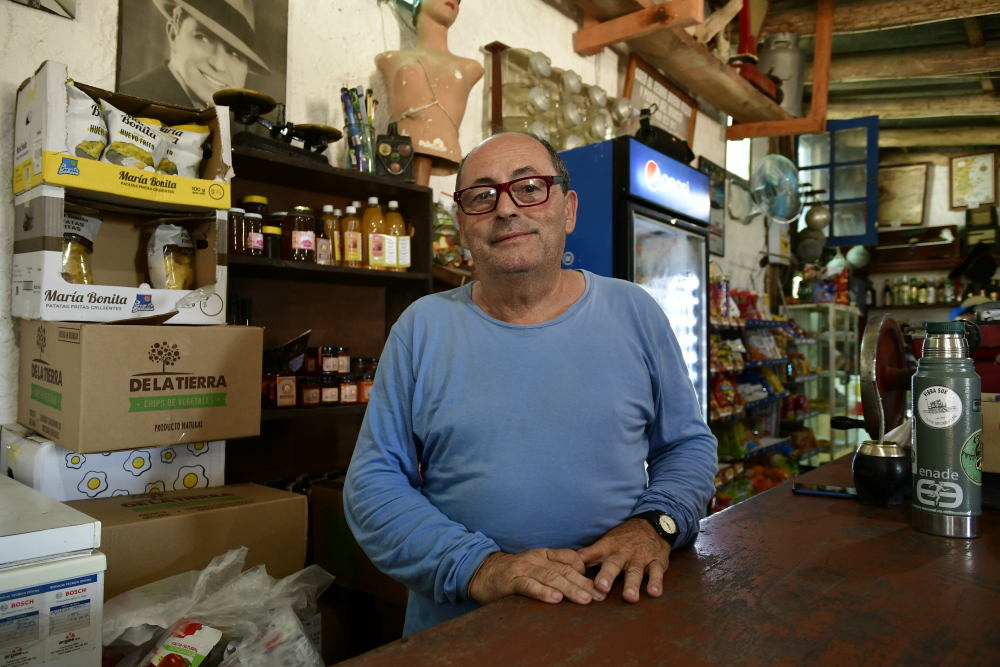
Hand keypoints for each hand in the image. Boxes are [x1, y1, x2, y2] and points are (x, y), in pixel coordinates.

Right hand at [467, 549, 603, 605]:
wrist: (482, 572)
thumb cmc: (514, 573)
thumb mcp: (536, 567)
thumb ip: (555, 572)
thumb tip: (582, 587)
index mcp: (545, 554)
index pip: (570, 558)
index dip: (586, 572)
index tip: (599, 586)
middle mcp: (537, 559)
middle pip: (565, 570)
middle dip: (584, 584)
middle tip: (599, 597)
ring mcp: (524, 568)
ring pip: (551, 577)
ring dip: (569, 589)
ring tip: (584, 599)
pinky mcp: (511, 580)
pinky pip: (529, 585)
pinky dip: (543, 592)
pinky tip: (555, 599)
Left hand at [576, 518, 670, 602]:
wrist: (652, 525)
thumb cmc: (623, 539)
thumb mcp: (605, 542)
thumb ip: (588, 555)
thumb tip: (566, 566)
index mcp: (607, 547)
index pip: (593, 555)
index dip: (584, 563)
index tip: (576, 575)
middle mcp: (623, 553)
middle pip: (614, 564)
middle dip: (607, 575)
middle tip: (602, 587)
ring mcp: (640, 557)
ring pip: (635, 571)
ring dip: (632, 584)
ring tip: (629, 597)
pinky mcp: (657, 562)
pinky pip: (657, 572)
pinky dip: (656, 582)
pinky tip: (654, 593)